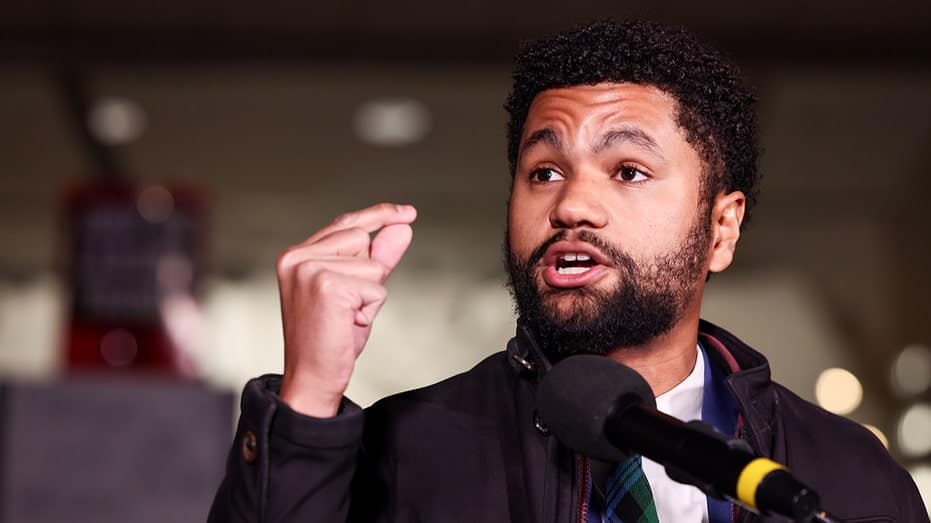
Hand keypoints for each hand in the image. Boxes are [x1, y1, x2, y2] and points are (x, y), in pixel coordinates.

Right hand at [276, 203, 416, 416]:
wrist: (312, 378)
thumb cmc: (330, 338)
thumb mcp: (357, 292)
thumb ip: (379, 257)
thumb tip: (403, 227)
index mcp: (296, 255)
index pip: (345, 224)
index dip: (378, 216)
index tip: (408, 213)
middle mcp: (297, 256)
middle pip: (362, 240)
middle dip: (368, 274)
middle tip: (345, 308)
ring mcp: (310, 268)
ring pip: (373, 265)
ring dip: (370, 295)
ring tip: (344, 318)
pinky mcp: (327, 285)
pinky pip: (376, 287)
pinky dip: (371, 309)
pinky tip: (348, 324)